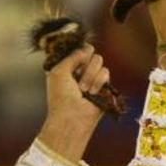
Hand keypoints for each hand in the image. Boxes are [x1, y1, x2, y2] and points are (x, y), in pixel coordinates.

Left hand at [38, 45, 109, 161]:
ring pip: (99, 61)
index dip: (80, 51)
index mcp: (68, 67)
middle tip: (77, 78)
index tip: (77, 58)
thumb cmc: (60, 96)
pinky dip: (98, 81)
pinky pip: (106, 72)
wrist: (71, 116)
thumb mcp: (59, 71)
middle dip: (84, 65)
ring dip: (89, 75)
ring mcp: (93, 78)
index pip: (79, 49)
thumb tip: (87, 49)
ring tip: (83, 89)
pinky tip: (92, 92)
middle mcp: (81, 71)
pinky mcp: (104, 87)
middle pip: (91, 52)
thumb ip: (72, 56)